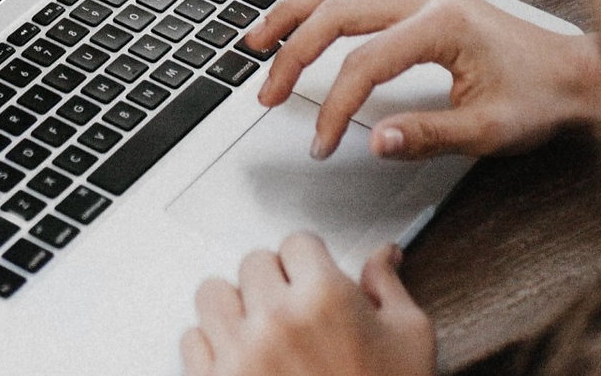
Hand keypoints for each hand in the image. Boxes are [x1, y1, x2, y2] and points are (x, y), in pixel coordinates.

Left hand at [182, 234, 435, 375]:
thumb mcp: (409, 339)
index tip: (313, 278)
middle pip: (253, 263)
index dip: (310, 261)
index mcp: (325, 298)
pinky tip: (241, 358)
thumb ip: (388, 288)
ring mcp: (240, 353)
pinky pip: (191, 340)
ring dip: (234, 306)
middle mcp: (276, 319)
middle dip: (274, 280)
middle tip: (294, 309)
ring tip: (259, 328)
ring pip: (212, 294)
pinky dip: (211, 346)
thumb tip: (382, 256)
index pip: (297, 242)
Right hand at [246, 0, 600, 159]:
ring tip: (258, 42)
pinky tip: (300, 22)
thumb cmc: (541, 97)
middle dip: (293, 54)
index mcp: (443, 24)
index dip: (334, 107)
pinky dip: (320, 4)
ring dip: (295, 14)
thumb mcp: (489, 131)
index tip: (322, 143)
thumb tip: (375, 140)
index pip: (363, 63)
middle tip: (267, 94)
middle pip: (337, 12)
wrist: (577, 73)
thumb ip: (428, 135)